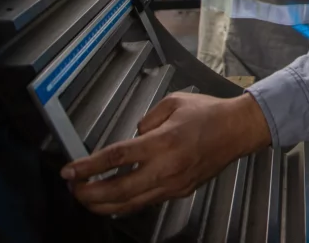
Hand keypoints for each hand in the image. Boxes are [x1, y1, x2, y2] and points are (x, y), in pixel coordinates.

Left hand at [61, 93, 270, 215]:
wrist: (238, 131)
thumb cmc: (209, 113)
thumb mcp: (174, 102)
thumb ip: (147, 119)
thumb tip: (134, 136)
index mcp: (164, 141)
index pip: (117, 157)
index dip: (89, 167)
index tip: (70, 171)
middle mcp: (167, 167)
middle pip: (119, 190)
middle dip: (90, 193)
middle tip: (73, 189)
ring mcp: (174, 184)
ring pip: (131, 203)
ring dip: (104, 204)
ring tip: (87, 199)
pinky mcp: (180, 191)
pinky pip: (146, 202)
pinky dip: (125, 204)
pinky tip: (113, 202)